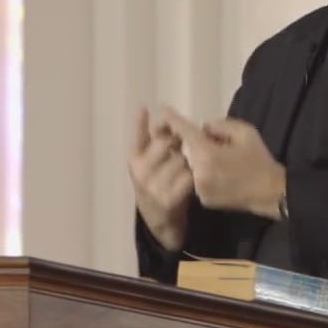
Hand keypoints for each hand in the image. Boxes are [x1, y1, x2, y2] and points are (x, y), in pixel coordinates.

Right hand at [127, 107, 191, 250]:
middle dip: (176, 142)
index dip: (140, 122)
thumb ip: (148, 137)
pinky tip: (193, 180)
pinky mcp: (167, 199)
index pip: (137, 135)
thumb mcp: (147, 160)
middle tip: (180, 147)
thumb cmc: (157, 181)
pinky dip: (194, 177)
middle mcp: (139, 172)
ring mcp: (152, 186)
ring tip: (187, 168)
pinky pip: (188, 178)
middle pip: (164, 142)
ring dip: (189, 161)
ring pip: (180, 160)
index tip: (144, 107)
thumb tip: (148, 109)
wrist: (159, 219)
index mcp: (133, 159)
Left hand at [158, 109, 285, 218]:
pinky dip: (200, 174)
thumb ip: (220, 125)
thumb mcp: (245, 132)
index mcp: (207, 153)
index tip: (163, 111)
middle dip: (183, 141)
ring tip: (211, 155)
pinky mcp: (202, 200)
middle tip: (190, 135)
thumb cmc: (259, 160)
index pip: (184, 132)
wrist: (270, 193)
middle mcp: (198, 172)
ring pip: (188, 167)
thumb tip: (202, 128)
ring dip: (193, 159)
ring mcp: (198, 188)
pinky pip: (195, 181)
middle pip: (183, 151)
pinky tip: (216, 172)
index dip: (172, 120)